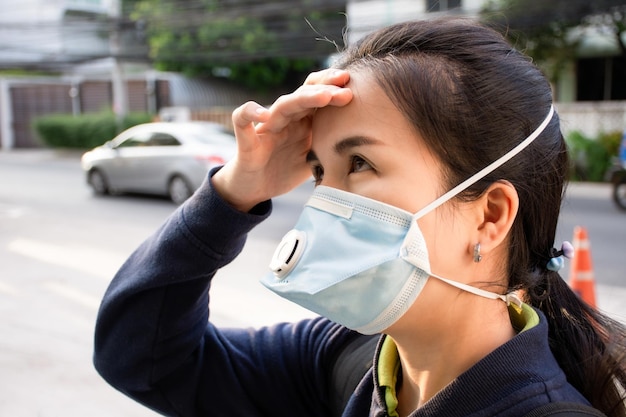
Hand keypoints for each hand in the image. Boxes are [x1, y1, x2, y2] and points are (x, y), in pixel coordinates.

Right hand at [213, 69, 351, 211]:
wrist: (253, 189)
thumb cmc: (284, 171)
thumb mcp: (314, 160)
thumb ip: (331, 150)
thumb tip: (365, 152)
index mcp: (302, 121)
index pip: (317, 95)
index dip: (333, 88)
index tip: (354, 87)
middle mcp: (285, 118)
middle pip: (304, 94)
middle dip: (326, 88)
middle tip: (345, 86)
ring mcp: (266, 127)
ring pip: (282, 104)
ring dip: (303, 98)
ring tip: (324, 96)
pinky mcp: (247, 140)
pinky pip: (242, 118)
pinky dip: (250, 112)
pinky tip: (263, 114)